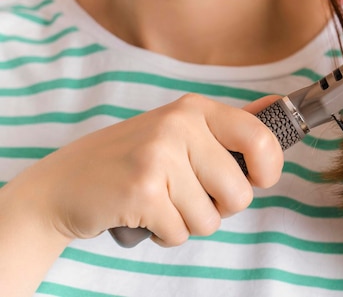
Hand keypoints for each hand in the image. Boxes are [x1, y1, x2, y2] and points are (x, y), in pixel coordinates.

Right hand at [6, 94, 282, 246]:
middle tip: (186, 193)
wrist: (63, 184)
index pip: (260, 137)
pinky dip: (165, 234)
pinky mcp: (142, 191)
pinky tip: (144, 213)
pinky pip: (181, 233)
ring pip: (211, 219)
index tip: (258, 179)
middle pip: (240, 193)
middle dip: (219, 207)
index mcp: (195, 109)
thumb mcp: (181, 131)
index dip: (269, 168)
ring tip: (161, 201)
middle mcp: (180, 125)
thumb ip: (230, 126)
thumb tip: (278, 107)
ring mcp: (159, 156)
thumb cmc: (131, 160)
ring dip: (188, 222)